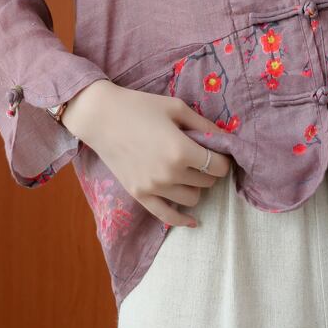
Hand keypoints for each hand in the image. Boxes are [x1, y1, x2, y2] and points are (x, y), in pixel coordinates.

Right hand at [62, 78, 231, 227]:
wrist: (101, 117)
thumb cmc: (140, 106)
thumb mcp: (176, 108)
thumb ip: (203, 125)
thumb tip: (225, 139)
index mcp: (181, 150)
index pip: (218, 166)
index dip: (223, 159)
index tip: (219, 152)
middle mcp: (170, 174)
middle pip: (207, 182)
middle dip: (209, 170)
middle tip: (201, 157)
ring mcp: (154, 188)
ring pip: (192, 199)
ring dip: (196, 186)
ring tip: (188, 172)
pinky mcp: (139, 195)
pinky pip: (168, 217)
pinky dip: (183, 220)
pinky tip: (193, 221)